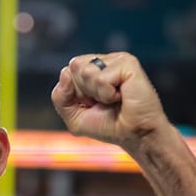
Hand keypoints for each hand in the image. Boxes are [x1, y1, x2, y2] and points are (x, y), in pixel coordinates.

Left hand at [51, 53, 170, 151]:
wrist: (134, 135)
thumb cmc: (108, 126)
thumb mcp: (74, 117)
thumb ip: (60, 96)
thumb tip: (65, 72)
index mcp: (92, 68)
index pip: (67, 72)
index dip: (75, 94)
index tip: (93, 104)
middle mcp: (104, 61)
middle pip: (74, 67)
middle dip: (84, 92)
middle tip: (104, 102)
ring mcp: (117, 60)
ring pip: (86, 72)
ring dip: (98, 94)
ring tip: (114, 100)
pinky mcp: (128, 64)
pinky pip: (102, 78)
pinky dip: (108, 94)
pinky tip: (121, 96)